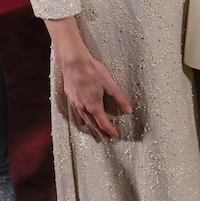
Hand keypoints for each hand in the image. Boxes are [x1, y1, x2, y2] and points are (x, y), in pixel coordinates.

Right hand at [45, 17, 132, 141]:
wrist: (73, 61)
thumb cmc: (92, 70)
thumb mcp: (110, 84)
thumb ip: (120, 98)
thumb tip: (129, 110)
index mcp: (94, 105)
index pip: (104, 123)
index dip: (111, 130)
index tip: (116, 135)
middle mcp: (84, 107)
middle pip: (94, 124)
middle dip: (101, 132)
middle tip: (107, 139)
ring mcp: (75, 103)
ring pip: (84, 120)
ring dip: (91, 128)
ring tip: (97, 134)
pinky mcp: (70, 97)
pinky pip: (76, 113)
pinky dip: (80, 119)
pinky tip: (81, 122)